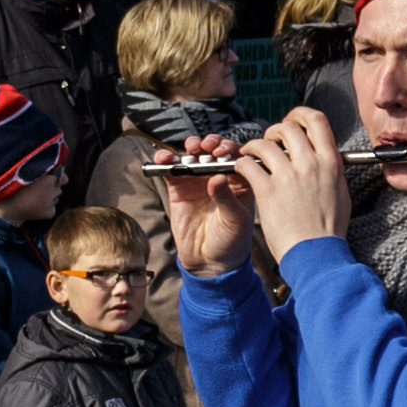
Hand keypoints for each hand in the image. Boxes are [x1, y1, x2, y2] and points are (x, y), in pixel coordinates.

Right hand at [153, 151, 255, 277]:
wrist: (211, 262)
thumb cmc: (232, 241)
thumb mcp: (235, 220)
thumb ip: (227, 198)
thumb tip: (217, 178)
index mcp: (240, 181)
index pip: (236, 156)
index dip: (229, 149)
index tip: (222, 152)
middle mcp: (220, 177)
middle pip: (214, 150)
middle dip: (210, 143)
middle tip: (207, 148)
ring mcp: (199, 181)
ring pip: (193, 156)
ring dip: (191, 147)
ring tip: (191, 149)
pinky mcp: (179, 189)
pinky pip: (172, 169)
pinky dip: (166, 160)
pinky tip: (165, 158)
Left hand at [237, 110, 345, 258]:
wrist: (317, 254)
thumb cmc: (328, 230)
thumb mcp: (340, 192)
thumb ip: (331, 170)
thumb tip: (324, 157)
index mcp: (331, 162)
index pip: (317, 120)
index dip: (300, 114)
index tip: (292, 120)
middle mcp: (311, 164)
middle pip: (288, 126)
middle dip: (275, 130)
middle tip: (269, 141)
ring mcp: (289, 176)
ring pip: (265, 142)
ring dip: (254, 145)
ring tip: (250, 154)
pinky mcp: (268, 190)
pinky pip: (248, 164)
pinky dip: (242, 163)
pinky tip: (242, 170)